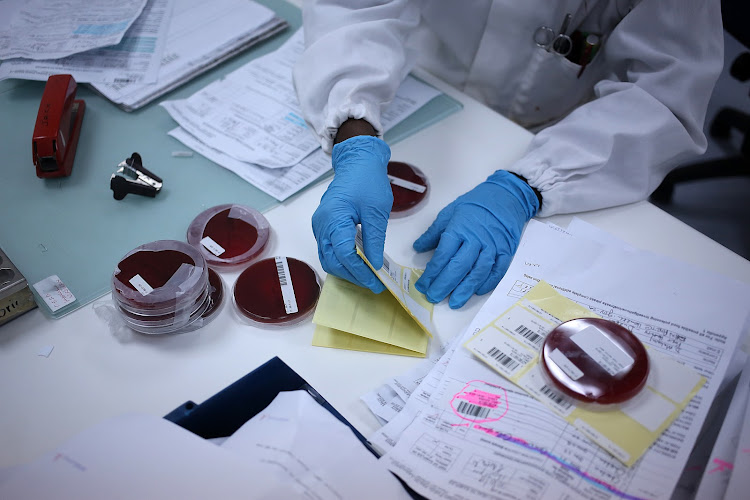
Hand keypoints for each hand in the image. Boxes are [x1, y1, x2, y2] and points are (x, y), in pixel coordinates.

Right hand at [312, 135, 392, 293]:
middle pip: (332, 261)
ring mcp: (320, 226)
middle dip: (352, 275)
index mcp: (334, 219)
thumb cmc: (367, 181)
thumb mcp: (376, 211)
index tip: (376, 282)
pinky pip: (329, 250)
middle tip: (373, 283)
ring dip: (346, 270)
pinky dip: (342, 260)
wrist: (357, 162)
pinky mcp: (324, 227)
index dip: (360, 272)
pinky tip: (359, 264)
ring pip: (328, 258)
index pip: (344, 255)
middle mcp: (322, 225)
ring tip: (367, 276)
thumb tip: (375, 264)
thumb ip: (374, 240)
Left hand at [413, 171, 538, 307]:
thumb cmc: (475, 204)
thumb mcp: (450, 212)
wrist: (507, 196)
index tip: (422, 285)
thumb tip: (417, 248)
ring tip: (454, 302)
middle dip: (445, 285)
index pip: (443, 255)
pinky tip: (477, 291)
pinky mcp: (506, 251)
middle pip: (459, 266)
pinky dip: (488, 282)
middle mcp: (476, 240)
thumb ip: (433, 233)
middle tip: (434, 298)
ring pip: (478, 271)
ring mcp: (493, 246)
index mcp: (459, 229)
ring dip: (465, 289)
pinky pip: (498, 270)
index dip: (432, 273)